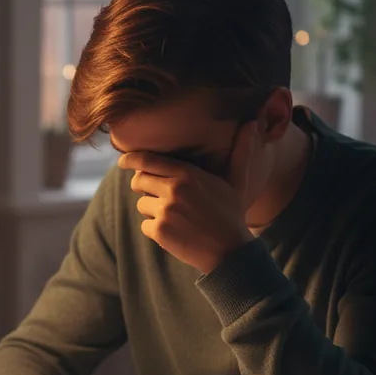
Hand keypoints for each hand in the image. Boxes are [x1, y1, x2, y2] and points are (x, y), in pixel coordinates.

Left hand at [118, 121, 256, 273]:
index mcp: (188, 174)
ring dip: (152, 210)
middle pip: (139, 181)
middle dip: (143, 187)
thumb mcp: (235, 181)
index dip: (131, 160)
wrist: (230, 251)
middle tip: (156, 194)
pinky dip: (155, 230)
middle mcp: (174, 189)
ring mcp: (165, 211)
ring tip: (175, 217)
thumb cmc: (231, 214)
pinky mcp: (160, 231)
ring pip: (142, 204)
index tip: (123, 161)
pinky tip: (174, 232)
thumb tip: (252, 123)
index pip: (148, 160)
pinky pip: (145, 225)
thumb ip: (238, 152)